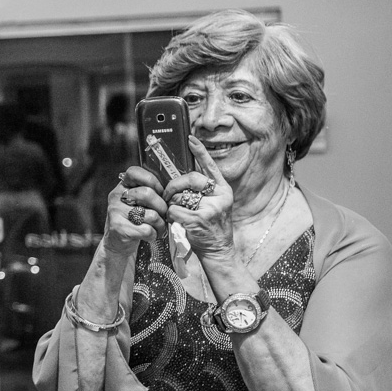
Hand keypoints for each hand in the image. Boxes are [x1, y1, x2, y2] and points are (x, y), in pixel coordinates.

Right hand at [103, 165, 168, 255]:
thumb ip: (149, 193)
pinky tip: (151, 235)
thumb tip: (171, 190)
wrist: (117, 244)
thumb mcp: (137, 203)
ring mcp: (115, 212)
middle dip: (162, 207)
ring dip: (160, 224)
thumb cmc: (134, 221)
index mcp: (122, 186)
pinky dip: (154, 235)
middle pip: (147, 194)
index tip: (159, 192)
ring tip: (158, 228)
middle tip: (163, 214)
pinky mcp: (119, 228)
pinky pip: (147, 230)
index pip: (134, 172)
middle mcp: (116, 197)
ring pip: (151, 215)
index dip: (151, 181)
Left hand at [161, 136, 234, 258]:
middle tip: (168, 195)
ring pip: (179, 195)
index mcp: (223, 190)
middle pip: (190, 178)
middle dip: (174, 186)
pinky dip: (170, 216)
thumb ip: (202, 192)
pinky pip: (174, 210)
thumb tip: (180, 178)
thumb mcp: (213, 206)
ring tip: (177, 214)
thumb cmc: (210, 228)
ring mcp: (212, 208)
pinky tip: (176, 222)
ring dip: (172, 204)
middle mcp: (220, 196)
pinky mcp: (200, 220)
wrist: (218, 252)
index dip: (200, 152)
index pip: (211, 167)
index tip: (190, 138)